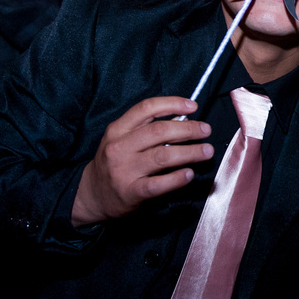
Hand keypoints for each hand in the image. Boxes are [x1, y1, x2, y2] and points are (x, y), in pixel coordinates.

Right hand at [71, 96, 212, 225]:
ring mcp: (124, 170)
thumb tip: (182, 119)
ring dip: (190, 152)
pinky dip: (176, 178)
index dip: (172, 104)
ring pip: (162, 156)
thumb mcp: (121, 139)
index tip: (193, 106)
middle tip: (205, 130)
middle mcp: (119, 147)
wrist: (92, 194)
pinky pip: (158, 184)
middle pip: (159, 131)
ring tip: (206, 150)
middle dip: (188, 129)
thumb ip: (145, 128)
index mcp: (118, 129)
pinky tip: (189, 173)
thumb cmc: (114, 162)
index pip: (146, 108)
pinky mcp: (130, 191)